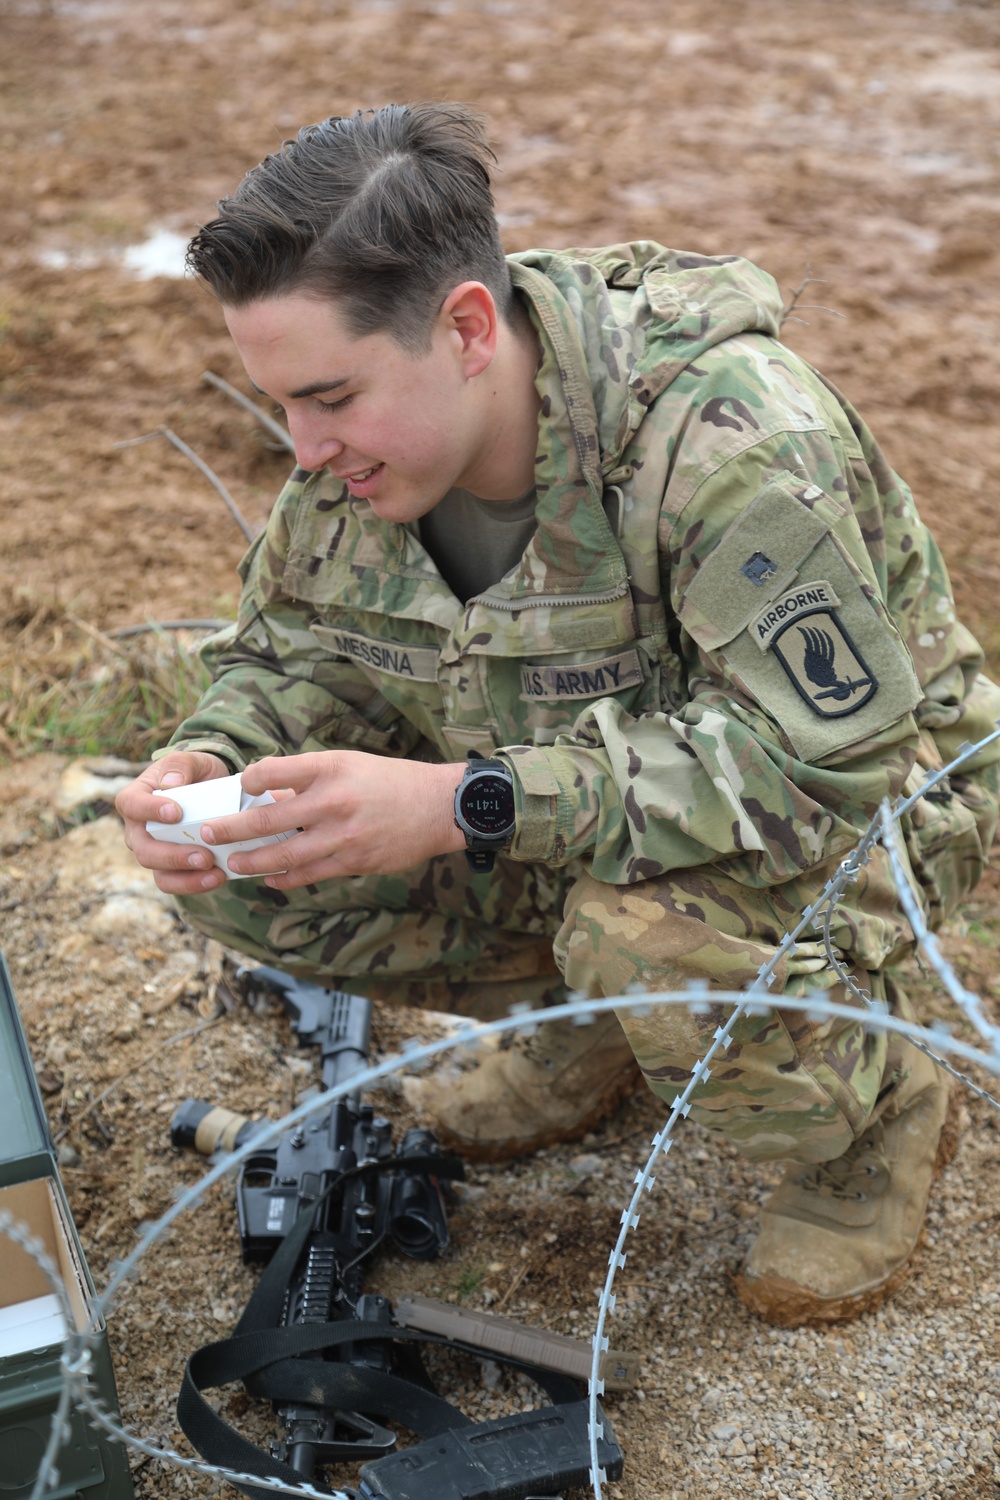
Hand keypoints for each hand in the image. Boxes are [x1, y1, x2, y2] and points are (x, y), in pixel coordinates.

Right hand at [115, 751, 233, 894]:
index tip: (176, 813)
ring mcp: (152, 851)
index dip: (149, 811)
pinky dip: (194, 884)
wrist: (209, 789)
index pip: (131, 804)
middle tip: (204, 856)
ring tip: (215, 874)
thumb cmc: (193, 773)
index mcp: (135, 798)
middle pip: (144, 849)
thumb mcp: (191, 760)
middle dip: (174, 856)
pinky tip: (218, 878)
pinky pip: (175, 883)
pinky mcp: (170, 867)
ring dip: (186, 877)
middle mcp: (138, 829)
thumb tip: (171, 783)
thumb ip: (180, 765)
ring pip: (158, 872)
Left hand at [197, 751, 466, 889]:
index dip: (249, 780)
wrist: (438, 807)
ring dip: (253, 862)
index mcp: (330, 768)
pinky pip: (310, 874)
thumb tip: (269, 795)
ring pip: (285, 855)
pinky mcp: (353, 862)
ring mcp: (343, 836)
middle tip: (208, 835)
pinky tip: (270, 879)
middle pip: (268, 819)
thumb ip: (310, 779)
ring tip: (233, 865)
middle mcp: (333, 801)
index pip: (272, 772)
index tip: (240, 787)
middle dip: (232, 829)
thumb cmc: (390, 781)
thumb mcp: (349, 764)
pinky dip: (286, 878)